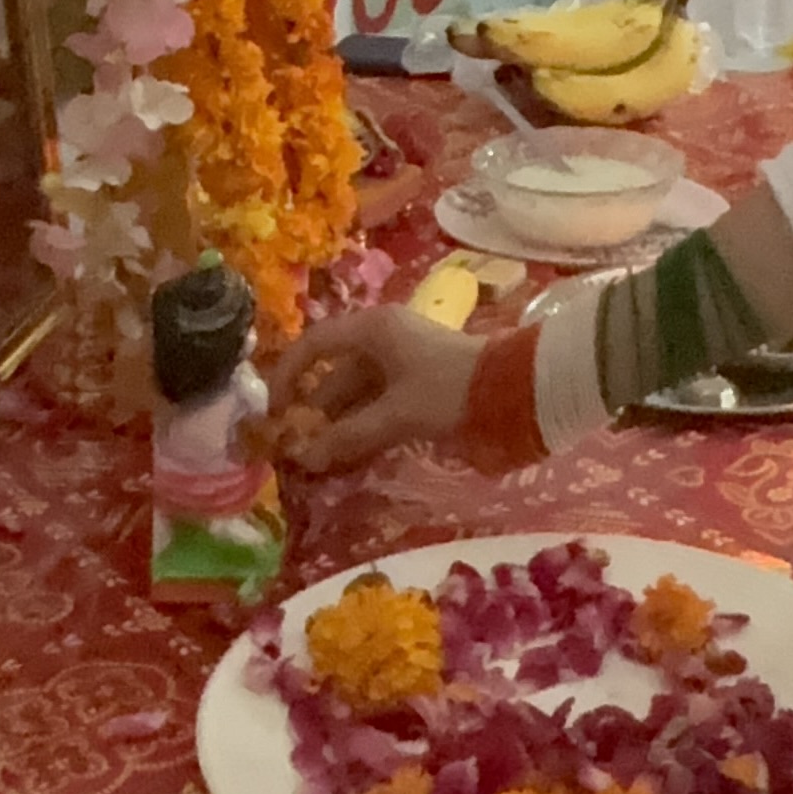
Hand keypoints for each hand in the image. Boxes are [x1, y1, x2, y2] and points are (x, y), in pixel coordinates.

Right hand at [266, 305, 480, 470]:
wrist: (518, 390)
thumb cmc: (451, 389)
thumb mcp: (397, 414)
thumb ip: (348, 435)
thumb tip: (303, 457)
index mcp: (374, 329)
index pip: (314, 344)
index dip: (288, 375)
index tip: (274, 414)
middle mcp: (384, 339)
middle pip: (336, 374)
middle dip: (315, 413)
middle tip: (296, 452)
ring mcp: (405, 361)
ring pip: (358, 394)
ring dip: (339, 427)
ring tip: (319, 464)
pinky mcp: (421, 385)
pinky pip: (380, 406)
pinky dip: (364, 429)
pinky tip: (352, 459)